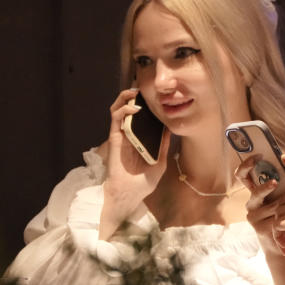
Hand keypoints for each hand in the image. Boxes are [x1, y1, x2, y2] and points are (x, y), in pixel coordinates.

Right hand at [100, 89, 170, 238]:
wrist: (129, 195)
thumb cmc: (143, 183)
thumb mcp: (160, 163)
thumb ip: (164, 146)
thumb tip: (170, 130)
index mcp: (140, 140)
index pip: (142, 118)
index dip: (148, 107)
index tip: (158, 98)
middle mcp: (129, 135)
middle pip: (129, 110)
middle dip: (135, 97)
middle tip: (145, 89)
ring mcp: (121, 135)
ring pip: (118, 109)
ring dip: (125, 98)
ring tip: (135, 91)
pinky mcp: (114, 138)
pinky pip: (115, 118)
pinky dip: (123, 109)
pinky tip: (133, 107)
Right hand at [237, 154, 284, 258]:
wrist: (283, 242)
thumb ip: (284, 181)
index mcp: (256, 191)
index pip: (244, 176)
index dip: (246, 165)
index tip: (258, 156)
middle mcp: (252, 202)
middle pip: (254, 192)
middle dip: (265, 187)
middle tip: (275, 182)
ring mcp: (253, 216)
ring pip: (269, 206)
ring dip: (283, 200)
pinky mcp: (259, 228)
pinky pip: (274, 219)